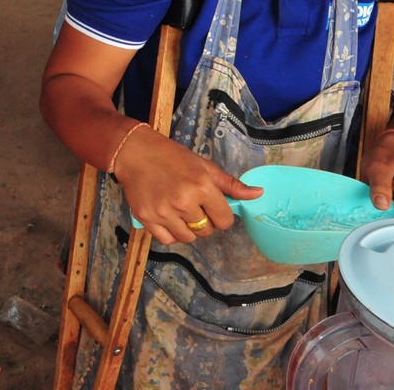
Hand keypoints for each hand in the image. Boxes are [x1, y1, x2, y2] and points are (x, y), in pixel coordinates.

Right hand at [114, 131, 262, 244]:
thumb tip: (258, 194)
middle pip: (207, 231)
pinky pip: (168, 240)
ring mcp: (164, 212)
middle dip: (204, 221)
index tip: (212, 207)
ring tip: (180, 211)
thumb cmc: (172, 157)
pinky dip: (171, 234)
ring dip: (188, 228)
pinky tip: (169, 218)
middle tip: (193, 205)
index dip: (221, 215)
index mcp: (202, 187)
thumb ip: (231, 184)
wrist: (135, 153)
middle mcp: (184, 201)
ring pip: (188, 237)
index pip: (225, 220)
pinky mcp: (147, 218)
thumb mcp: (204, 166)